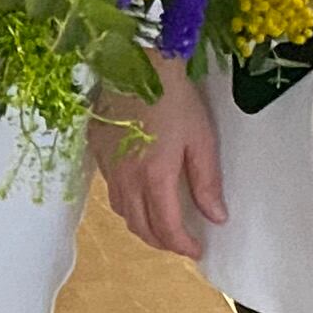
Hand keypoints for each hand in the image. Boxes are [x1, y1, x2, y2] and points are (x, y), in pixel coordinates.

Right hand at [92, 67, 229, 259]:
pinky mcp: (95, 153)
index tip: (196, 249)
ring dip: (142, 226)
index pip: (166, 229)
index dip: (182, 246)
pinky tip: (139, 194)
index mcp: (154, 178)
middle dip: (162, 242)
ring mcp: (107, 167)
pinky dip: (127, 204)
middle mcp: (126, 179)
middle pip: (140, 227)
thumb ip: (207, 182)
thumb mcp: (200, 139)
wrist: (135, 63)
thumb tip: (216, 217)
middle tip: (181, 241)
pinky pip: (110, 192)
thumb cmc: (174, 98)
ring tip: (161, 223)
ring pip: (122, 213)